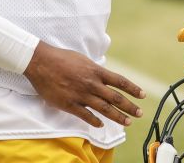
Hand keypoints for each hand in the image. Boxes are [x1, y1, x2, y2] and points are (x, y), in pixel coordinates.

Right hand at [23, 41, 144, 127]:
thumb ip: (94, 70)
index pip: (120, 81)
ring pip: (104, 109)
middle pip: (116, 98)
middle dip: (130, 107)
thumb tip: (103, 76)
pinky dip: (95, 121)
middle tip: (139, 114)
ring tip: (127, 122)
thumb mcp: (83, 60)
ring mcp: (81, 95)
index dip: (133, 89)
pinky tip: (101, 125)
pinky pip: (86, 115)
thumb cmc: (61, 58)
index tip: (142, 95)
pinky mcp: (70, 104)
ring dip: (118, 117)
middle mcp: (92, 84)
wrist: (41, 62)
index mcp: (96, 71)